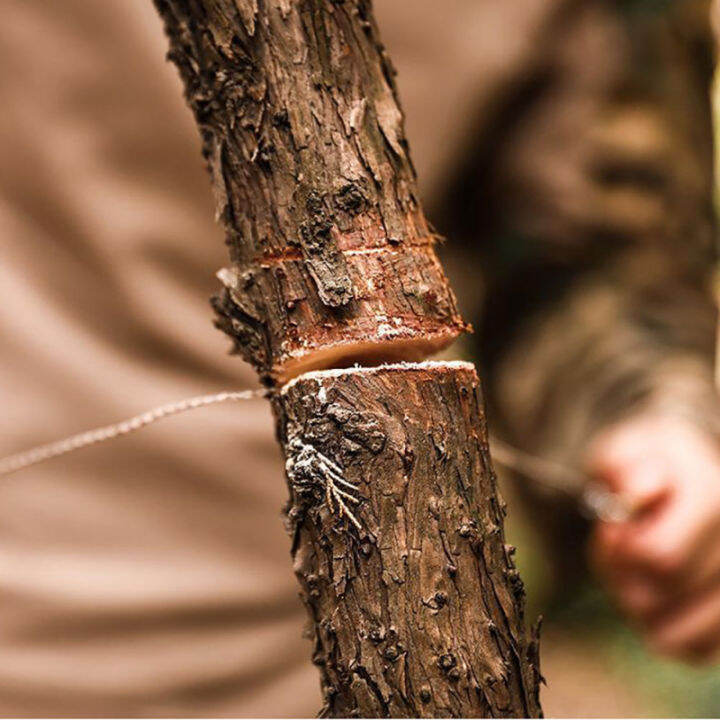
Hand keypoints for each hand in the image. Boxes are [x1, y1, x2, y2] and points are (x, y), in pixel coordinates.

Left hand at [587, 412, 719, 662]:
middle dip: (623, 576)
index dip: (620, 551)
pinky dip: (663, 632)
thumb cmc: (647, 468)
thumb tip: (641, 493)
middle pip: (665, 594)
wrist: (676, 478)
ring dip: (640, 609)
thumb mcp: (627, 451)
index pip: (660, 557)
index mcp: (716, 496)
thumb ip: (626, 466)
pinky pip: (694, 651)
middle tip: (617, 551)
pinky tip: (654, 601)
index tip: (610, 530)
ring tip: (633, 576)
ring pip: (682, 634)